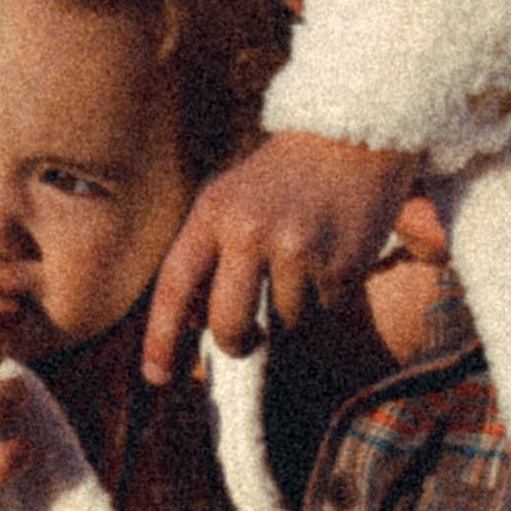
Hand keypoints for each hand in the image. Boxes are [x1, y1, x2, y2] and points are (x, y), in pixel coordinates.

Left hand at [141, 130, 424, 382]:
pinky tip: (331, 255)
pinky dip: (326, 296)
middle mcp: (249, 231)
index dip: (161, 336)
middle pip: (228, 324)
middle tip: (250, 340)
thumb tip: (194, 323)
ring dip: (294, 308)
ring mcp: (296, 249)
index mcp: (214, 211)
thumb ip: (209, 252)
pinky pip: (323, 310)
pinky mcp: (338, 264)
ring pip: (284, 323)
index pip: (176, 284)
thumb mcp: (233, 197)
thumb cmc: (286, 174)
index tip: (156, 376)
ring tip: (306, 260)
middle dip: (237, 343)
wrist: (354, 133)